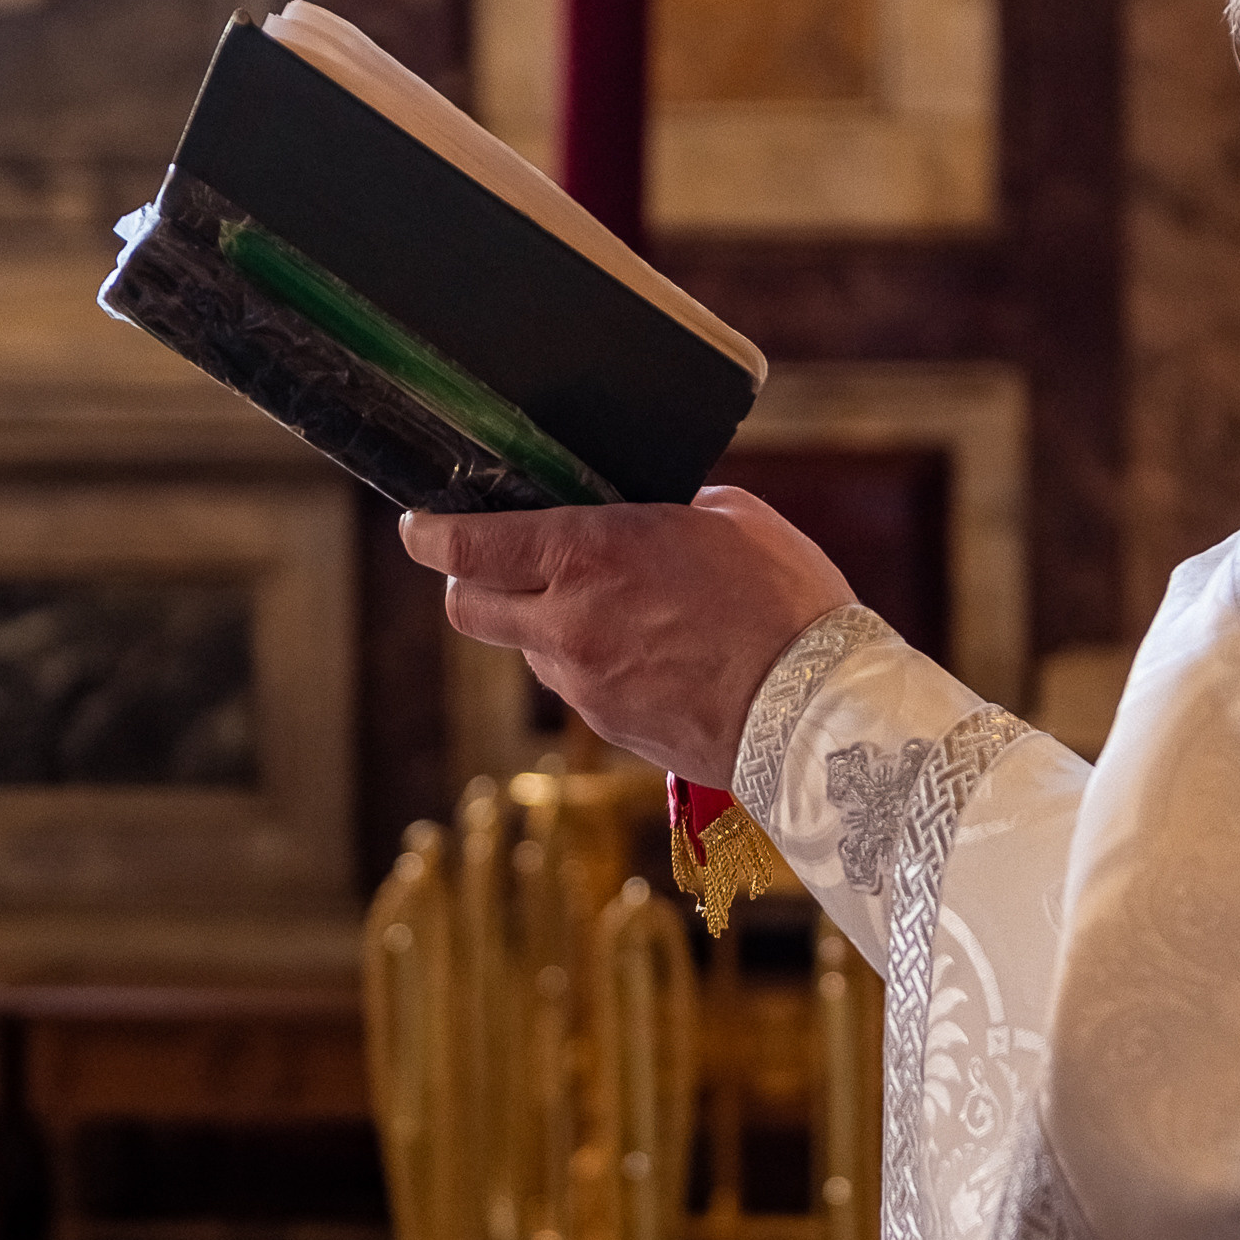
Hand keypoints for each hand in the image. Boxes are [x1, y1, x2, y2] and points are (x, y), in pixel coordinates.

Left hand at [397, 485, 855, 786]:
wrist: (818, 710)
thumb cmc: (785, 600)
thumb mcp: (727, 517)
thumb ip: (662, 511)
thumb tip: (639, 513)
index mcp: (587, 553)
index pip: (465, 546)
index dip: (429, 534)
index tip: (420, 526)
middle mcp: (567, 622)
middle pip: (467, 606)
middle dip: (470, 581)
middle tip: (499, 563)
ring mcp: (583, 683)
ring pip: (524, 649)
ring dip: (541, 625)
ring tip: (606, 606)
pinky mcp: (609, 728)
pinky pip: (573, 685)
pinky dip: (587, 663)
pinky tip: (643, 650)